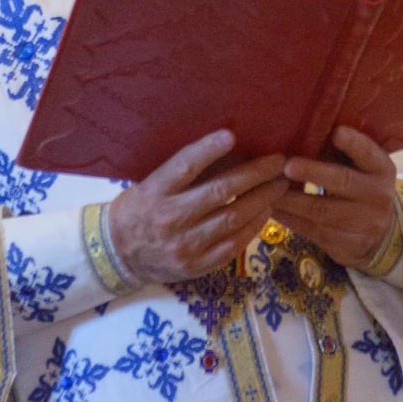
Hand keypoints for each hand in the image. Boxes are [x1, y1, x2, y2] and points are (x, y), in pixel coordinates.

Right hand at [108, 130, 289, 285]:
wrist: (121, 253)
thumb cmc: (143, 207)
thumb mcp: (155, 183)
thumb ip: (187, 171)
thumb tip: (232, 146)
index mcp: (156, 191)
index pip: (184, 166)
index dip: (208, 150)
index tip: (231, 135)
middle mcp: (170, 218)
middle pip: (220, 191)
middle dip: (255, 174)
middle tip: (279, 161)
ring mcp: (184, 246)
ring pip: (232, 218)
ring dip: (262, 199)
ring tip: (280, 185)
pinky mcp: (196, 266)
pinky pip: (233, 245)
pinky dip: (253, 227)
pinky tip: (266, 211)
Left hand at [274, 127, 398, 269]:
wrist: (381, 235)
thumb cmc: (360, 188)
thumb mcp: (361, 169)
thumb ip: (340, 153)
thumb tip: (301, 132)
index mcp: (381, 169)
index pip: (369, 154)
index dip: (354, 143)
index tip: (336, 132)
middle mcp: (377, 196)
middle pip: (343, 181)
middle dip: (313, 172)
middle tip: (287, 165)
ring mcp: (364, 224)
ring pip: (321, 211)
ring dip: (290, 199)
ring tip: (268, 188)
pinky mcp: (346, 245)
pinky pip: (312, 231)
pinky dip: (289, 218)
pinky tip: (271, 208)